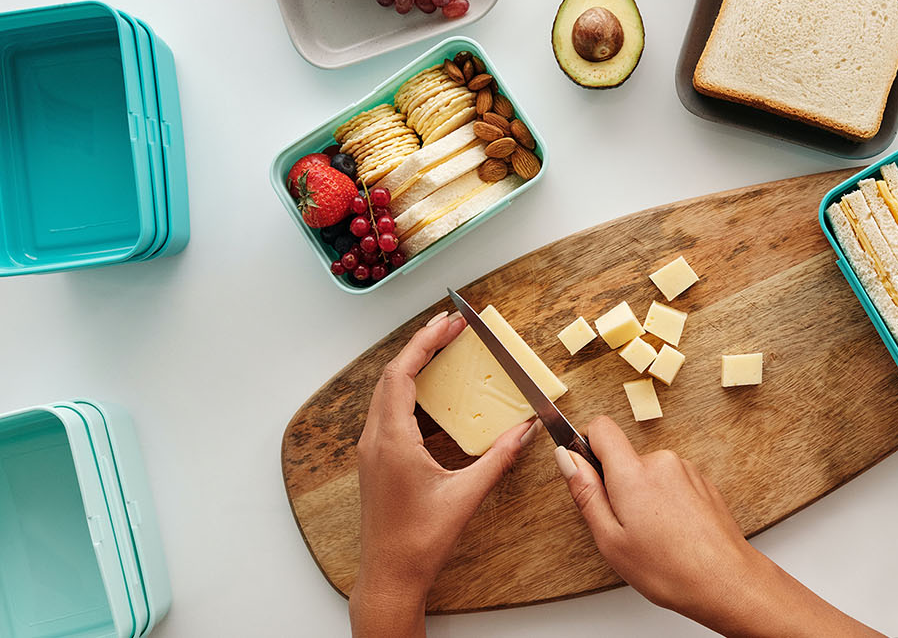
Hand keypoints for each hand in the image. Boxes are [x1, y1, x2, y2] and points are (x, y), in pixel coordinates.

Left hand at [349, 311, 536, 637]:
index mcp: (392, 441)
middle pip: (392, 374)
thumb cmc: (418, 541)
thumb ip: (499, 458)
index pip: (403, 373)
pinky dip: (408, 389)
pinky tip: (430, 392)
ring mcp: (371, 450)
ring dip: (413, 366)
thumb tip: (526, 429)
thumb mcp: (466, 496)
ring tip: (441, 349)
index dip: (426, 342)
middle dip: (422, 346)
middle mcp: (375, 440)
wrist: (389, 575)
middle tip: (451, 328)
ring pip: (386, 391)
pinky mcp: (375, 460)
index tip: (448, 323)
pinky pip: (387, 410)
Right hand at [556, 416, 885, 637]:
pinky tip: (674, 533)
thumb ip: (586, 492)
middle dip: (618, 486)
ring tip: (655, 536)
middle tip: (626, 527)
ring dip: (645, 497)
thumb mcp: (610, 539)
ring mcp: (686, 471)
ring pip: (649, 473)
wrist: (726, 581)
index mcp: (633, 474)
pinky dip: (667, 503)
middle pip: (625, 458)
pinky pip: (672, 483)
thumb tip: (566, 457)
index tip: (585, 470)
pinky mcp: (703, 483)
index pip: (601, 427)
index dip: (586, 444)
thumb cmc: (669, 569)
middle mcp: (662, 462)